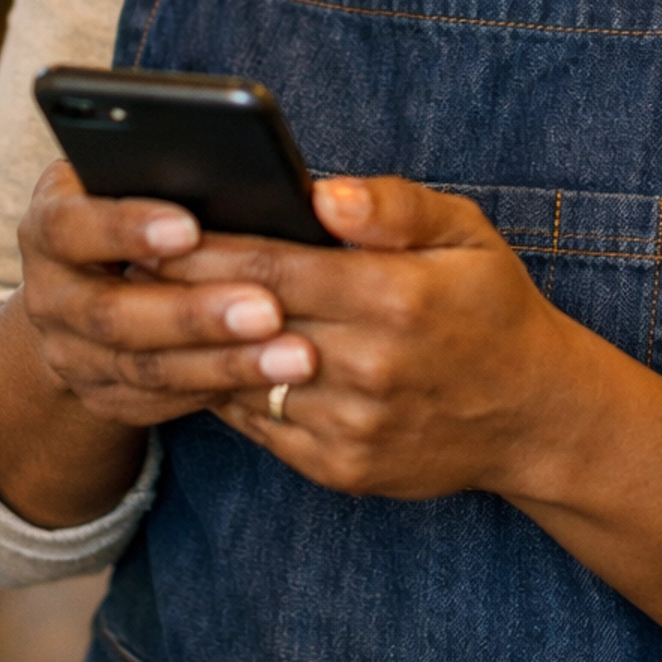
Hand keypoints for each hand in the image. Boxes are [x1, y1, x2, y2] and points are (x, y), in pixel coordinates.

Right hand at [14, 160, 315, 431]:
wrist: (80, 287)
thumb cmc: (129, 209)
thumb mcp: (126, 179)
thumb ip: (164, 172)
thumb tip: (246, 168)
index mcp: (49, 226)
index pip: (71, 227)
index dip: (124, 229)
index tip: (188, 227)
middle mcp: (50, 296)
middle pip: (113, 313)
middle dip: (193, 314)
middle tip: (267, 308)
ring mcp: (72, 355)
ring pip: (148, 368)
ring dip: (225, 363)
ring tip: (295, 354)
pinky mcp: (105, 396)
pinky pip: (165, 401)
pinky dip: (222, 389)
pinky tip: (276, 380)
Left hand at [154, 174, 571, 498]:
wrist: (534, 415)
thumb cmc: (491, 307)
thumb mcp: (465, 233)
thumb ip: (393, 207)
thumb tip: (322, 192)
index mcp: (395, 298)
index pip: (270, 267)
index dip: (203, 247)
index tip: (153, 225)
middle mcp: (370, 368)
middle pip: (244, 321)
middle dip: (180, 290)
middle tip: (127, 260)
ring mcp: (352, 427)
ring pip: (241, 380)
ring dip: (193, 347)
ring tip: (149, 308)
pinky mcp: (340, 469)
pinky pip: (258, 426)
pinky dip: (226, 391)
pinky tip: (204, 359)